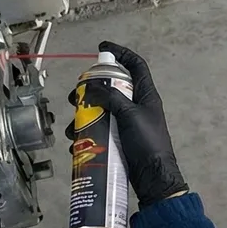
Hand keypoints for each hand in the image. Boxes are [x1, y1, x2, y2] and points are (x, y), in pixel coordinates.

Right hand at [63, 41, 188, 206]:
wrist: (154, 179)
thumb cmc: (147, 144)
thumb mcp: (130, 115)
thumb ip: (112, 98)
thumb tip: (92, 88)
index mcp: (146, 95)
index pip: (135, 65)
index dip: (120, 53)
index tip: (101, 48)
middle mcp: (137, 106)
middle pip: (111, 88)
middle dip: (91, 91)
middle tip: (75, 96)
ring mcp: (128, 124)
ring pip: (101, 112)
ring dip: (84, 117)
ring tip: (72, 128)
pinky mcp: (120, 141)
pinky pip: (100, 132)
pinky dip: (87, 136)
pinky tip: (77, 145)